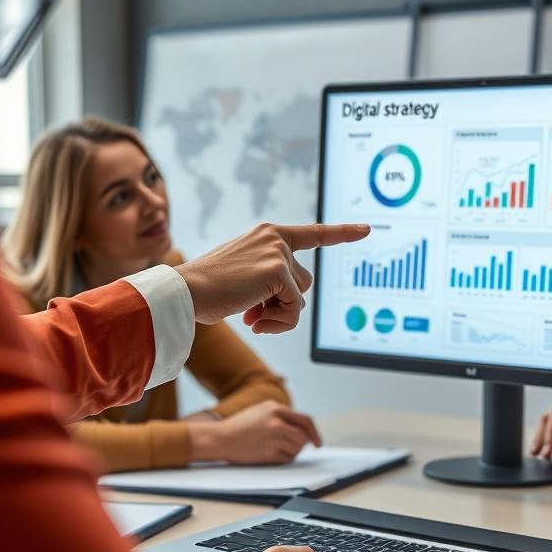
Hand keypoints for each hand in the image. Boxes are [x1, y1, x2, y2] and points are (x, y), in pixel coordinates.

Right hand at [175, 223, 370, 330]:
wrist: (185, 291)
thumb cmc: (209, 289)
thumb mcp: (245, 280)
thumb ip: (271, 283)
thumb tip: (290, 305)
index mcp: (268, 235)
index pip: (313, 234)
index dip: (341, 234)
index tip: (366, 229)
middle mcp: (276, 238)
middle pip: (304, 282)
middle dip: (283, 304)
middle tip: (253, 312)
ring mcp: (278, 253)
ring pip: (299, 298)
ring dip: (279, 315)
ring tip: (250, 315)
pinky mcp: (278, 271)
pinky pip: (294, 309)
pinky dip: (277, 322)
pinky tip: (252, 319)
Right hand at [188, 400, 321, 464]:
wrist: (220, 438)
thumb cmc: (239, 426)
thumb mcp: (261, 410)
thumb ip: (282, 415)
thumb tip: (304, 429)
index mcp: (275, 408)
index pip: (305, 420)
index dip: (314, 432)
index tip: (317, 441)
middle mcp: (276, 422)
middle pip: (303, 436)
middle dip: (302, 444)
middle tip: (293, 446)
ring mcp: (273, 438)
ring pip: (297, 448)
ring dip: (292, 451)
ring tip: (277, 449)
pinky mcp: (268, 453)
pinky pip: (287, 458)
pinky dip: (284, 458)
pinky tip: (272, 455)